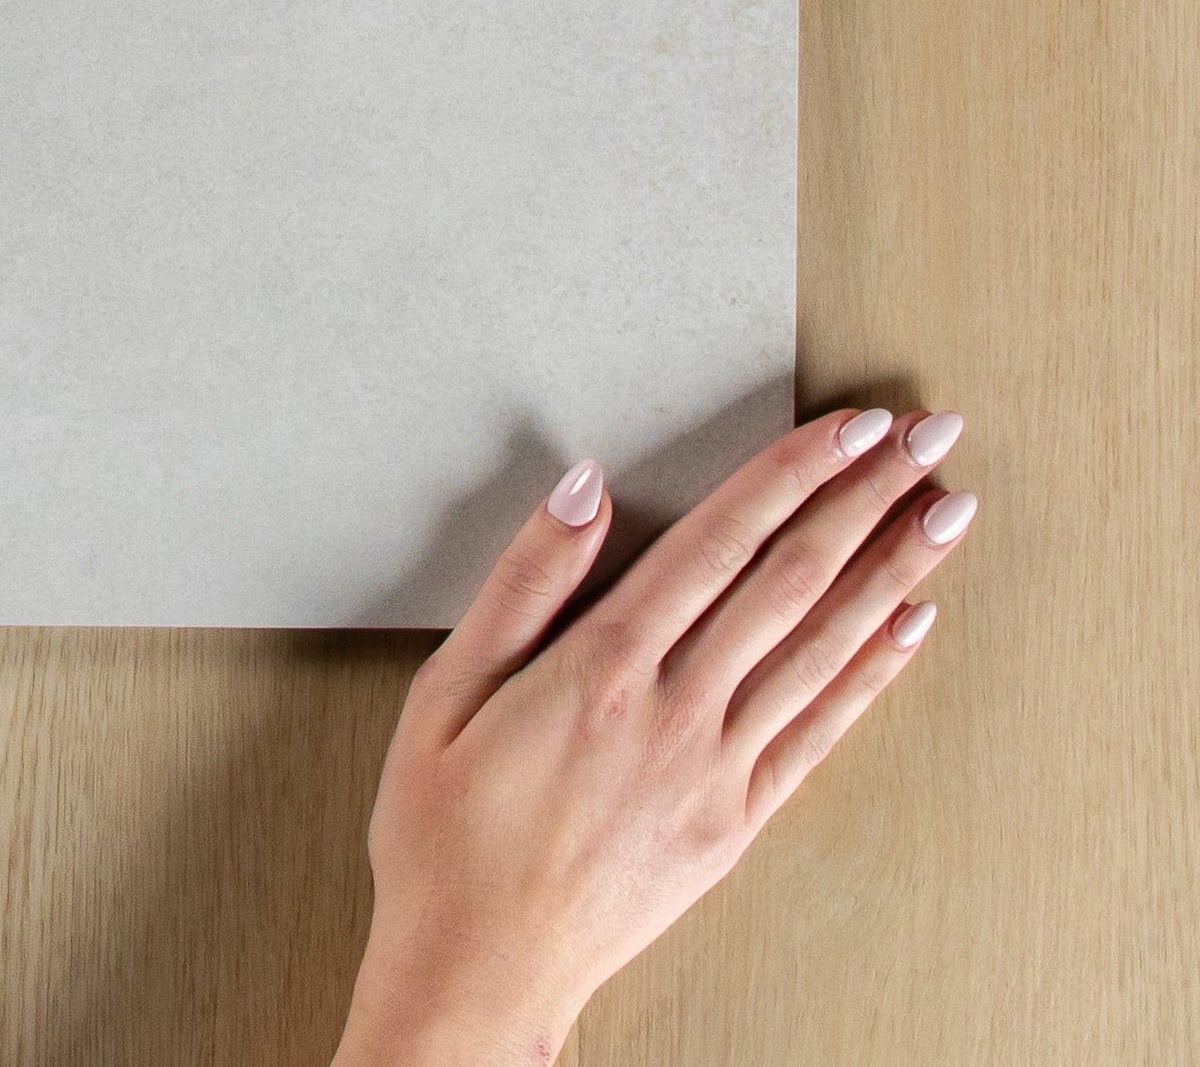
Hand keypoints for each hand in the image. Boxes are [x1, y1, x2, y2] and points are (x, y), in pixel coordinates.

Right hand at [337, 406, 976, 1063]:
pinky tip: (909, 626)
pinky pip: (819, 734)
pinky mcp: (735, 822)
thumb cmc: (445, 828)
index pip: (719, 544)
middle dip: (865, 501)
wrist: (482, 967)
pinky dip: (870, 674)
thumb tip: (582, 485)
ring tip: (948, 512)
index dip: (790, 476)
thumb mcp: (446, 689)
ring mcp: (715, 771)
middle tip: (929, 438)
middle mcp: (674, 712)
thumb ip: (522, 582)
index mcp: (600, 668)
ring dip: (892, 573)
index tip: (849, 427)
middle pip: (789, 583)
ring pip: (820, 650)